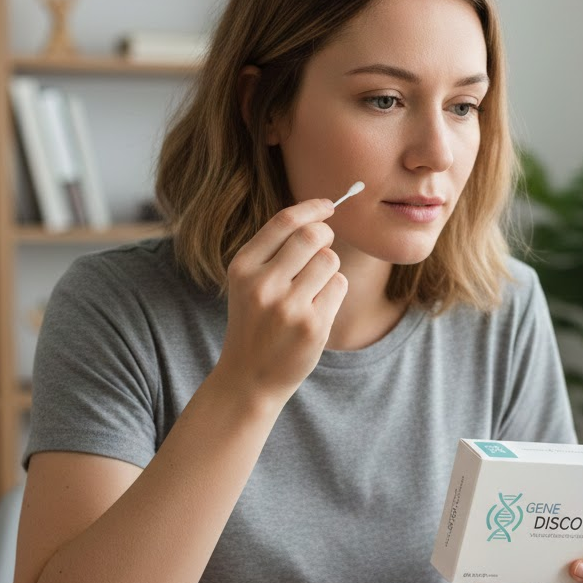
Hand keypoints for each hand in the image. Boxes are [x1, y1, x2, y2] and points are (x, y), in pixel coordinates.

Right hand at [215, 198, 347, 403]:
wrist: (248, 377)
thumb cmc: (255, 322)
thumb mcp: (249, 283)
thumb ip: (275, 250)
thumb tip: (319, 216)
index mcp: (242, 267)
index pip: (285, 221)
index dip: (313, 208)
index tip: (328, 206)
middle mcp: (263, 284)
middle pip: (313, 236)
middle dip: (325, 236)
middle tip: (323, 247)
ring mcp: (288, 306)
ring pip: (330, 261)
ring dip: (329, 268)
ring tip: (313, 288)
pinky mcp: (312, 326)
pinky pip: (339, 286)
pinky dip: (334, 292)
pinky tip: (316, 309)